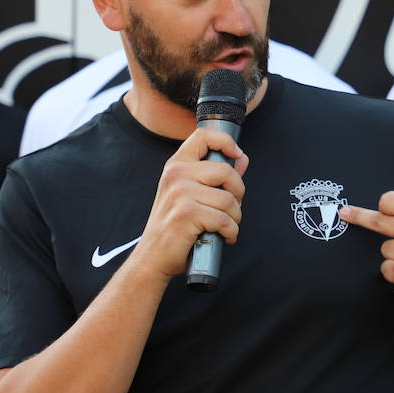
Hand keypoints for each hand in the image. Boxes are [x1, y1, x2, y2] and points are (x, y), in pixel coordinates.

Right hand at [130, 127, 247, 278]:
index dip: (226, 141)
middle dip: (238, 193)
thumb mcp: (190, 195)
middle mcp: (176, 174)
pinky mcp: (187, 214)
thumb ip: (215, 175)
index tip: (236, 155)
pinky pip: (225, 220)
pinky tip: (224, 237)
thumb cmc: (174, 226)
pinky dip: (231, 232)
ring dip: (235, 218)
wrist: (152, 256)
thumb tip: (241, 158)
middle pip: (226, 171)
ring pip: (229, 200)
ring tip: (225, 226)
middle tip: (232, 208)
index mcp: (176, 166)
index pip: (203, 136)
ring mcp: (180, 193)